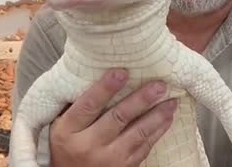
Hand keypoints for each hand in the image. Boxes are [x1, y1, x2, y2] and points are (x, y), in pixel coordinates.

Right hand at [49, 68, 177, 166]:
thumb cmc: (66, 148)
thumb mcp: (60, 127)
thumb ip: (76, 106)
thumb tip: (98, 73)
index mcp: (68, 131)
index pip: (88, 105)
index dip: (105, 88)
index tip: (121, 72)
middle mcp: (88, 146)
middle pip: (117, 118)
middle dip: (141, 100)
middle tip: (158, 85)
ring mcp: (108, 160)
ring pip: (136, 134)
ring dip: (157, 116)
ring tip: (171, 101)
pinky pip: (144, 148)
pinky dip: (158, 132)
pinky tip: (167, 119)